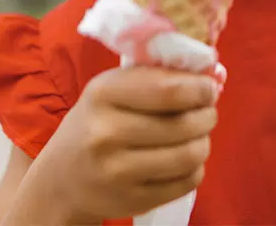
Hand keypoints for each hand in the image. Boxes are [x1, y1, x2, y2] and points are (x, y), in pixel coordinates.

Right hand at [29, 65, 217, 222]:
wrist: (61, 178)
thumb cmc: (97, 120)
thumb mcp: (113, 88)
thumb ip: (157, 77)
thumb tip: (214, 73)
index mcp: (104, 94)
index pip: (168, 90)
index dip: (199, 88)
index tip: (210, 86)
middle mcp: (107, 133)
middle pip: (183, 124)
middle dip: (207, 115)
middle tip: (208, 110)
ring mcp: (117, 172)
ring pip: (188, 155)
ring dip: (204, 142)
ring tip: (199, 134)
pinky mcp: (131, 201)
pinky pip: (185, 182)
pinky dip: (195, 168)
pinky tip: (184, 159)